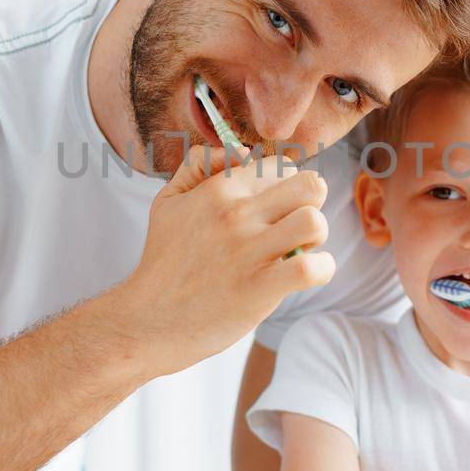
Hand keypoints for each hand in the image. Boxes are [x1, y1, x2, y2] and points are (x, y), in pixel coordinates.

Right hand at [121, 143, 335, 375]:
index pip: (280, 165)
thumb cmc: (163, 261)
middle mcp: (236, 214)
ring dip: (317, 237)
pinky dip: (321, 269)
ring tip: (300, 249)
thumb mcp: (167, 202)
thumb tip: (239, 151)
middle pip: (310, 186)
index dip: (287, 184)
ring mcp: (249, 251)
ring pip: (314, 222)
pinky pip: (310, 268)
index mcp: (219, 190)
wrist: (148, 319)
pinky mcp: (259, 288)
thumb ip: (198, 165)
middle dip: (312, 204)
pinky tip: (308, 274)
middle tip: (296, 224)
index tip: (277, 207)